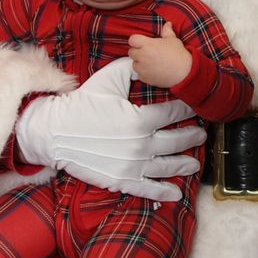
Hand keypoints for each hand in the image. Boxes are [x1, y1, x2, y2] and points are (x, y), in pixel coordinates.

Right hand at [14, 57, 206, 201]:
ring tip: (195, 164)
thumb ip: (133, 69)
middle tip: (201, 135)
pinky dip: (164, 192)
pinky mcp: (122, 180)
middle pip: (176, 142)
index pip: (172, 114)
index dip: (186, 110)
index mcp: (140, 119)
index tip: (194, 108)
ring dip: (185, 164)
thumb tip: (148, 64)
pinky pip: (148, 188)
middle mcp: (141, 145)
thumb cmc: (82, 104)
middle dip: (192, 137)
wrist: (55, 132)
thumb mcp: (108, 79)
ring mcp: (133, 165)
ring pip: (167, 166)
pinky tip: (176, 194)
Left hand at [129, 23, 192, 88]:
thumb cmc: (179, 54)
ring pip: (134, 64)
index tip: (142, 43)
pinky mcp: (145, 78)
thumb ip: (167, 31)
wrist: (185, 72)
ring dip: (139, 63)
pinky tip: (153, 71)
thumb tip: (167, 23)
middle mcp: (142, 56)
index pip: (132, 40)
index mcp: (147, 44)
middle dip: (137, 51)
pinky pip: (139, 74)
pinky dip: (144, 73)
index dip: (136, 41)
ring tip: (150, 62)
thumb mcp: (173, 40)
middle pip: (131, 52)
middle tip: (147, 52)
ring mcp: (142, 68)